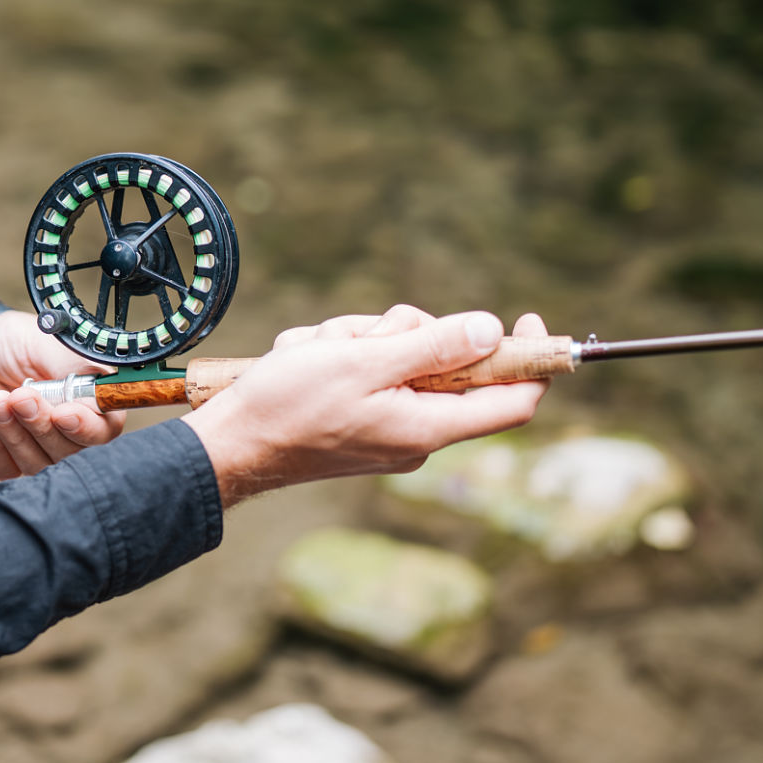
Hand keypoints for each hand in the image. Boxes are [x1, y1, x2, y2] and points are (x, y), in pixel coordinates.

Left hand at [0, 310, 119, 479]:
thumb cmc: (22, 346)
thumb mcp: (50, 344)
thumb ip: (75, 368)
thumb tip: (94, 388)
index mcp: (92, 404)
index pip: (103, 431)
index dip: (85, 428)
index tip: (62, 413)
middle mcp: (71, 433)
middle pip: (66, 450)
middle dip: (38, 423)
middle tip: (20, 397)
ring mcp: (40, 450)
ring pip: (34, 462)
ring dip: (11, 430)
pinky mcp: (9, 459)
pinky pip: (5, 467)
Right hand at [184, 305, 549, 507]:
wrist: (231, 444)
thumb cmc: (290, 406)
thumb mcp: (364, 362)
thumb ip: (432, 346)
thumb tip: (492, 329)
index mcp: (429, 427)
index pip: (513, 400)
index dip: (531, 358)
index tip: (526, 318)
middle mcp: (418, 434)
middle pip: (449, 364)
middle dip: (406, 333)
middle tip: (364, 335)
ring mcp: (390, 429)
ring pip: (403, 359)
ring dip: (364, 341)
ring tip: (320, 351)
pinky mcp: (364, 422)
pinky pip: (373, 373)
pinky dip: (344, 357)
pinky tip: (308, 362)